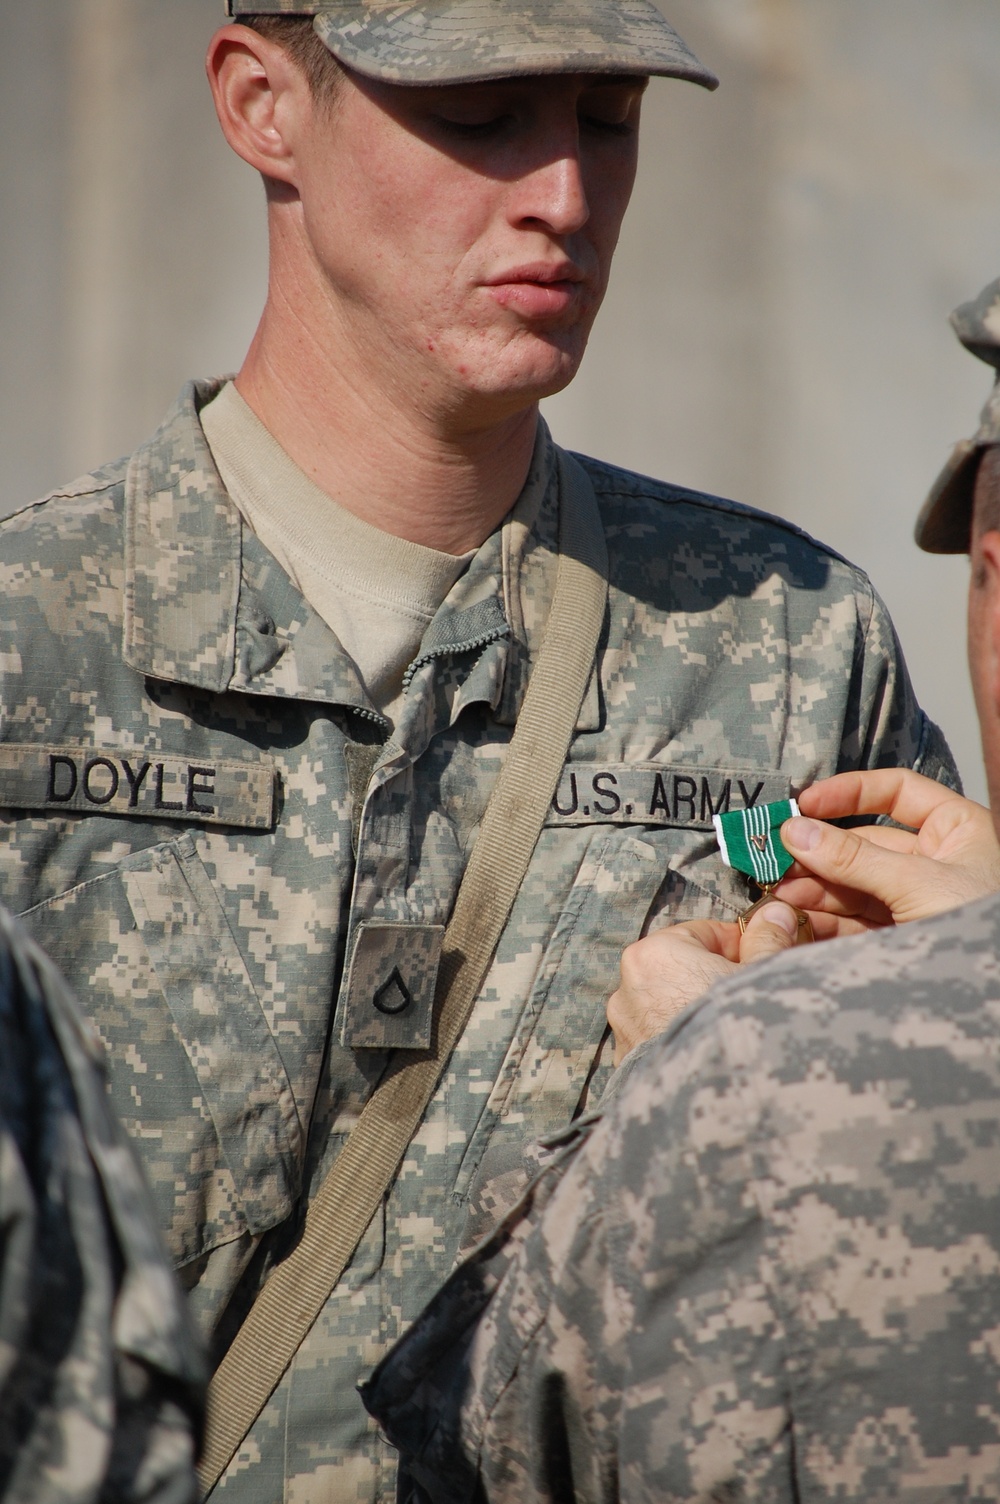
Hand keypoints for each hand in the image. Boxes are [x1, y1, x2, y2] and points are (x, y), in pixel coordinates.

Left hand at [608, 902, 800, 1064]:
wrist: (714, 1103)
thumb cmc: (738, 1030)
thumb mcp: (764, 975)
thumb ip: (768, 940)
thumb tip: (776, 913)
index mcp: (657, 952)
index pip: (705, 933)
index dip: (741, 946)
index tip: (762, 961)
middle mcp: (629, 985)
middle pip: (685, 969)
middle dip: (717, 980)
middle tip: (752, 997)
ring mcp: (624, 1027)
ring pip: (671, 1005)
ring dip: (699, 1010)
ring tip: (733, 1030)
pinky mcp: (627, 1064)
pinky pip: (661, 1039)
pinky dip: (683, 1041)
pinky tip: (712, 1055)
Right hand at [775, 768, 999, 933]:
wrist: (988, 996)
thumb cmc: (979, 928)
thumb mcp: (917, 883)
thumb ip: (853, 858)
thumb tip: (796, 832)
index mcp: (954, 828)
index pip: (896, 792)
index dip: (849, 794)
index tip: (806, 804)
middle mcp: (933, 859)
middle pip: (862, 842)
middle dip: (817, 852)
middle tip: (776, 857)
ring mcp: (912, 898)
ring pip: (851, 882)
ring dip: (812, 887)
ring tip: (778, 892)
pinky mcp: (896, 934)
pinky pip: (852, 918)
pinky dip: (822, 918)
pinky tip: (795, 915)